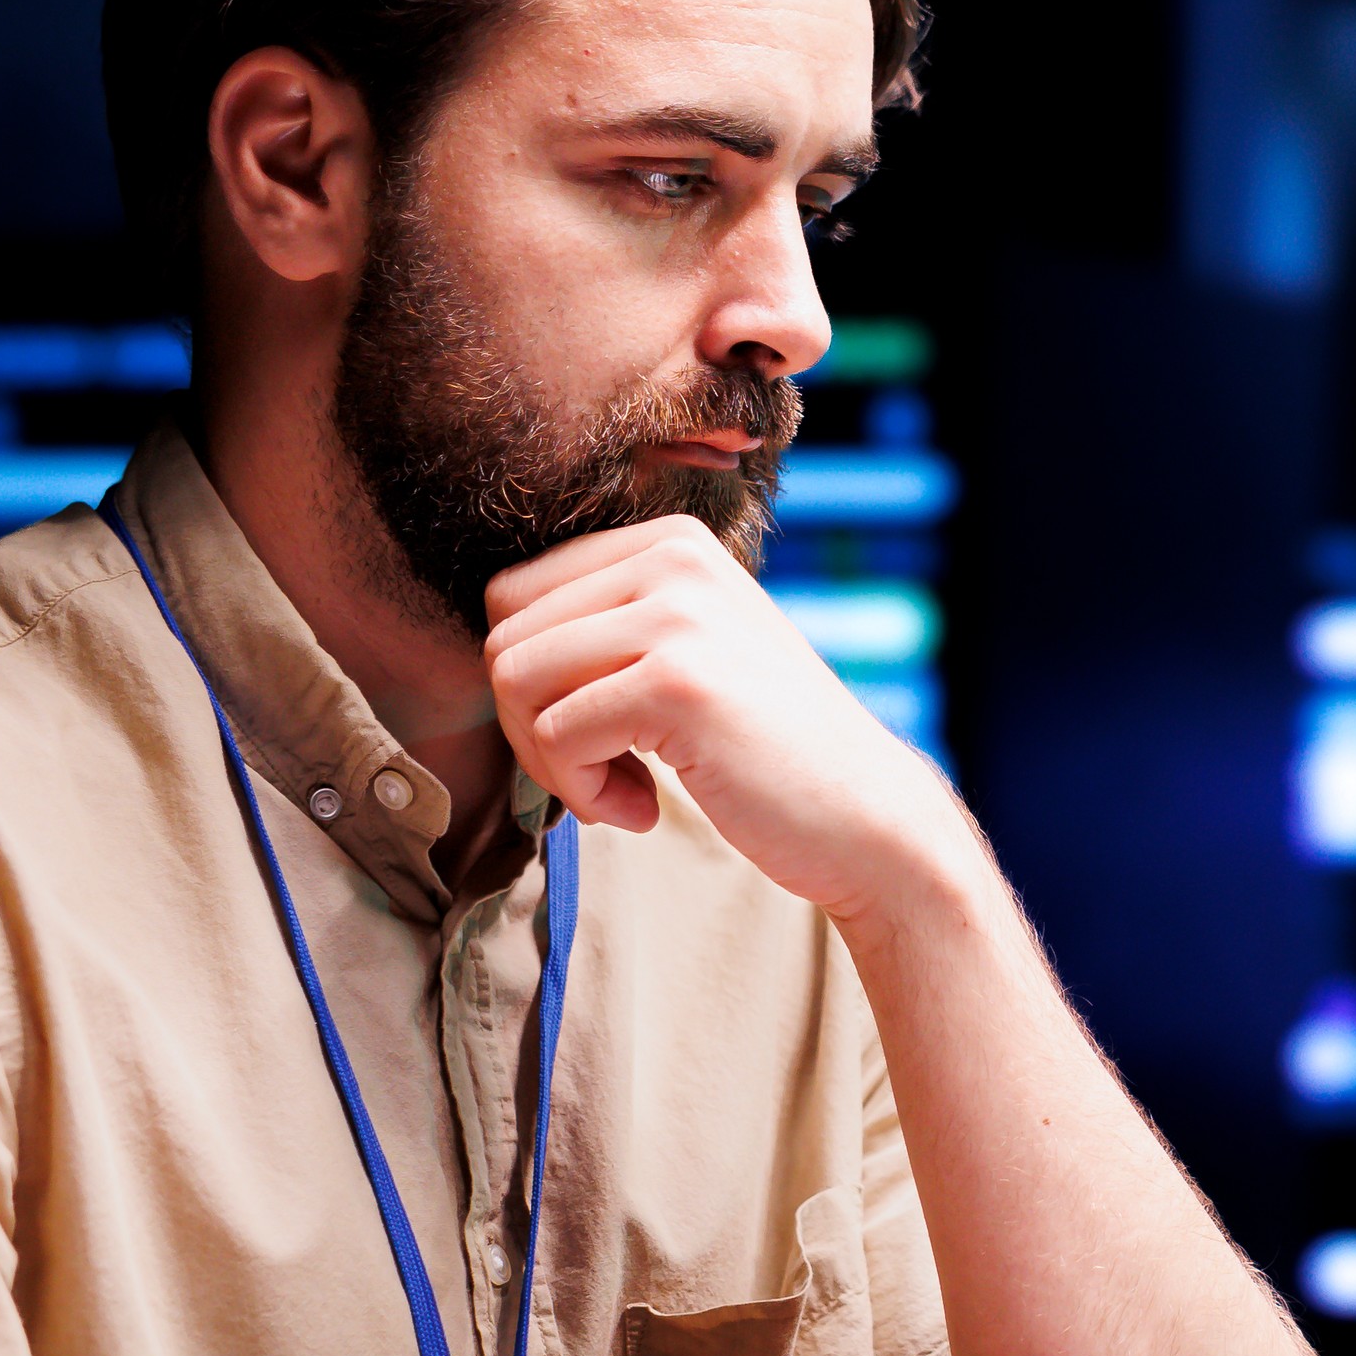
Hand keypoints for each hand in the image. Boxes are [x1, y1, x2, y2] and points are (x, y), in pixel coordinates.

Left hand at [481, 518, 971, 920]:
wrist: (867, 816)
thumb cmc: (768, 751)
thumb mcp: (692, 651)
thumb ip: (609, 627)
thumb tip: (489, 644)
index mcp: (671, 539)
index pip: (515, 592)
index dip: (532, 679)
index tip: (599, 729)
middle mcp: (673, 556)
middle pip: (503, 634)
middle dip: (529, 723)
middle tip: (600, 771)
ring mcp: (676, 615)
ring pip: (514, 681)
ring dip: (551, 761)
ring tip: (621, 789)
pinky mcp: (676, 681)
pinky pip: (554, 735)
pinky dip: (582, 792)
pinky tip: (643, 810)